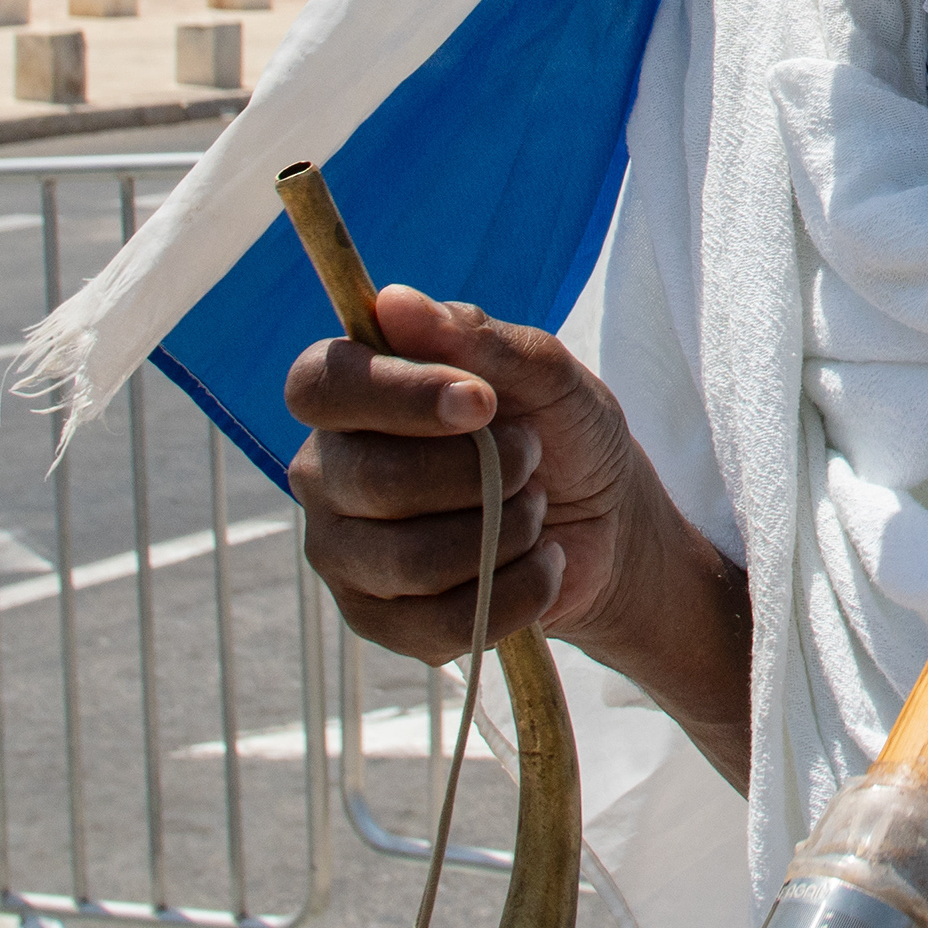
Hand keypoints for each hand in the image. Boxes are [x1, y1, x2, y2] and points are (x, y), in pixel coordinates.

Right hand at [284, 285, 664, 665]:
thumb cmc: (560, 430)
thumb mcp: (545, 373)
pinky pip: (438, 624)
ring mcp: (345, 553)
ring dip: (502, 531)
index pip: (320, 386)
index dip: (397, 395)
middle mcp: (329, 472)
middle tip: (530, 455)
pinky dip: (516, 592)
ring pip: (408, 559)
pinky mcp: (379, 621)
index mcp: (353, 396)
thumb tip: (394, 302)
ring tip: (535, 509)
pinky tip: (542, 565)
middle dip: (477, 472)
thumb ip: (477, 339)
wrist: (607, 521)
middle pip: (369, 479)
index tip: (481, 402)